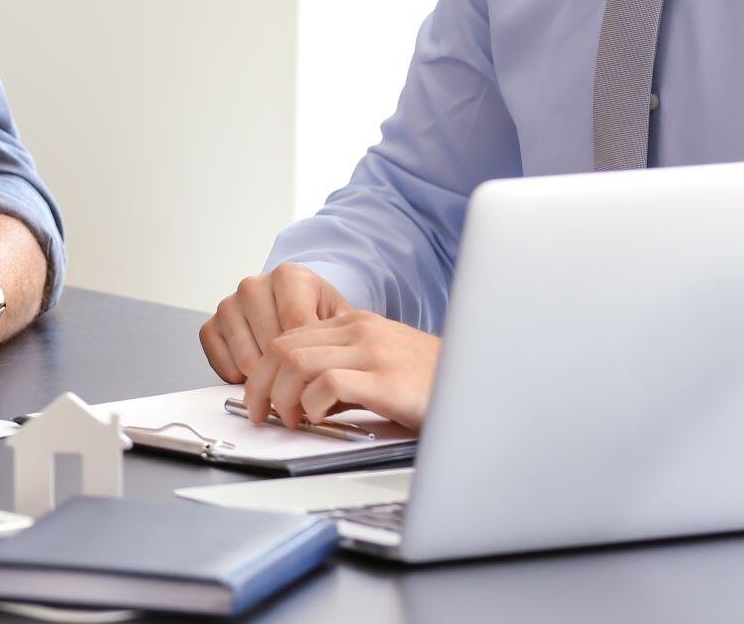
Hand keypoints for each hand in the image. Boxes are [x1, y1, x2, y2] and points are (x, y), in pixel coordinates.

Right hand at [199, 264, 350, 383]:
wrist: (299, 308)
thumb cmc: (319, 315)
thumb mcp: (341, 320)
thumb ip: (339, 339)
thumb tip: (328, 375)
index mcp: (288, 275)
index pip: (295, 324)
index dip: (309, 357)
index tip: (322, 376)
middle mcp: (253, 285)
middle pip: (270, 345)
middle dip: (289, 372)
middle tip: (305, 384)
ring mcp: (229, 304)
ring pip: (246, 358)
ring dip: (266, 376)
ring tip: (284, 377)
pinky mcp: (210, 326)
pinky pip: (221, 362)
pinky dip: (240, 377)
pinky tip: (259, 371)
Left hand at [239, 311, 439, 430]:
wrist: (482, 388)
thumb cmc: (432, 384)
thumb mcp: (379, 369)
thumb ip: (341, 373)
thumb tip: (300, 399)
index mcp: (356, 324)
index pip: (289, 337)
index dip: (266, 370)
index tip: (261, 397)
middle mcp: (360, 330)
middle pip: (283, 347)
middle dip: (261, 383)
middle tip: (261, 413)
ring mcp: (373, 352)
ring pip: (296, 361)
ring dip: (281, 395)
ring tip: (288, 419)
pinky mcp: (386, 379)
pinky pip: (327, 384)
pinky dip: (310, 404)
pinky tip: (317, 419)